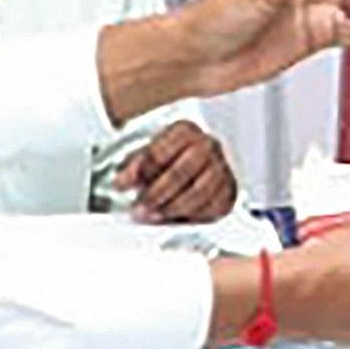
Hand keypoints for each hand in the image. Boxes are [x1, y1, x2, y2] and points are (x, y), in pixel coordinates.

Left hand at [117, 121, 237, 222]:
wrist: (199, 161)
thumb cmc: (171, 157)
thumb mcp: (148, 154)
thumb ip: (134, 167)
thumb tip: (121, 182)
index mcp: (184, 131)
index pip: (159, 153)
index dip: (138, 173)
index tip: (121, 186)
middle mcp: (207, 145)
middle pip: (181, 172)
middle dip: (157, 194)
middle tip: (140, 208)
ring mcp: (221, 168)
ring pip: (199, 193)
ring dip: (173, 208)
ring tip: (155, 215)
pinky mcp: (229, 190)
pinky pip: (213, 207)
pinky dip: (193, 216)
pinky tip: (176, 218)